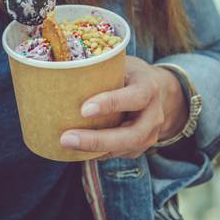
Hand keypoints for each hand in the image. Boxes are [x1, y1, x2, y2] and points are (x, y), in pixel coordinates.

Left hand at [59, 56, 187, 158]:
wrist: (156, 91)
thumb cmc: (129, 74)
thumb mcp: (120, 65)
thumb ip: (100, 70)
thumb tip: (64, 72)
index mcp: (148, 88)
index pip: (135, 97)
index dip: (111, 104)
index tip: (84, 109)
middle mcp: (153, 115)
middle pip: (131, 135)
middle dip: (97, 139)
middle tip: (67, 138)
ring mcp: (149, 135)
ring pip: (123, 149)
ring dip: (93, 149)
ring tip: (66, 143)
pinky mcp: (138, 148)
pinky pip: (117, 154)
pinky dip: (96, 153)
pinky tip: (76, 148)